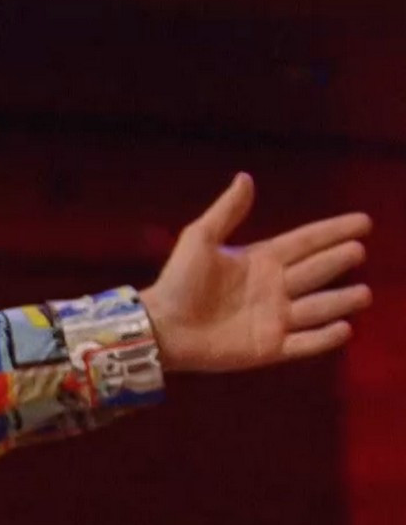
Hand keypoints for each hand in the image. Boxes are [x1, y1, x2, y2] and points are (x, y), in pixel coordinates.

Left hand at [140, 173, 373, 372]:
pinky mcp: (269, 347)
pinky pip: (304, 343)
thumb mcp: (200, 238)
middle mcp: (274, 288)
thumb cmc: (177, 281)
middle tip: (358, 251)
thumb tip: (245, 177)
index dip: (333, 231)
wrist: (160, 325)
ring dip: (340, 301)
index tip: (363, 222)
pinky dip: (324, 338)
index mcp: (261, 260)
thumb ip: (226, 211)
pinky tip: (343, 328)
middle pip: (316, 271)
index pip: (306, 242)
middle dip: (337, 261)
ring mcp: (274, 319)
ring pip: (317, 308)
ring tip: (364, 293)